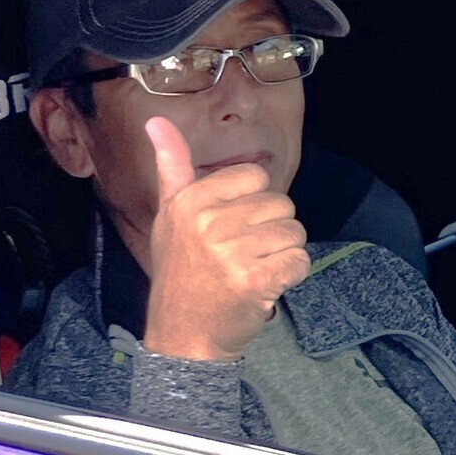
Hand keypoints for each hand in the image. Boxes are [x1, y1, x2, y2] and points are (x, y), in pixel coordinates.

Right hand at [142, 116, 309, 361]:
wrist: (183, 335)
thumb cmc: (180, 273)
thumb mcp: (169, 216)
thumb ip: (172, 167)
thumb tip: (156, 120)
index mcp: (191, 201)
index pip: (256, 177)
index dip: (255, 202)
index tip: (235, 225)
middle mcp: (209, 223)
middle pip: (281, 204)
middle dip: (273, 229)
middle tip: (247, 253)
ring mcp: (232, 254)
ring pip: (294, 232)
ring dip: (283, 253)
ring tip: (255, 268)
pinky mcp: (255, 282)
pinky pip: (299, 261)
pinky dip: (291, 274)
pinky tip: (267, 284)